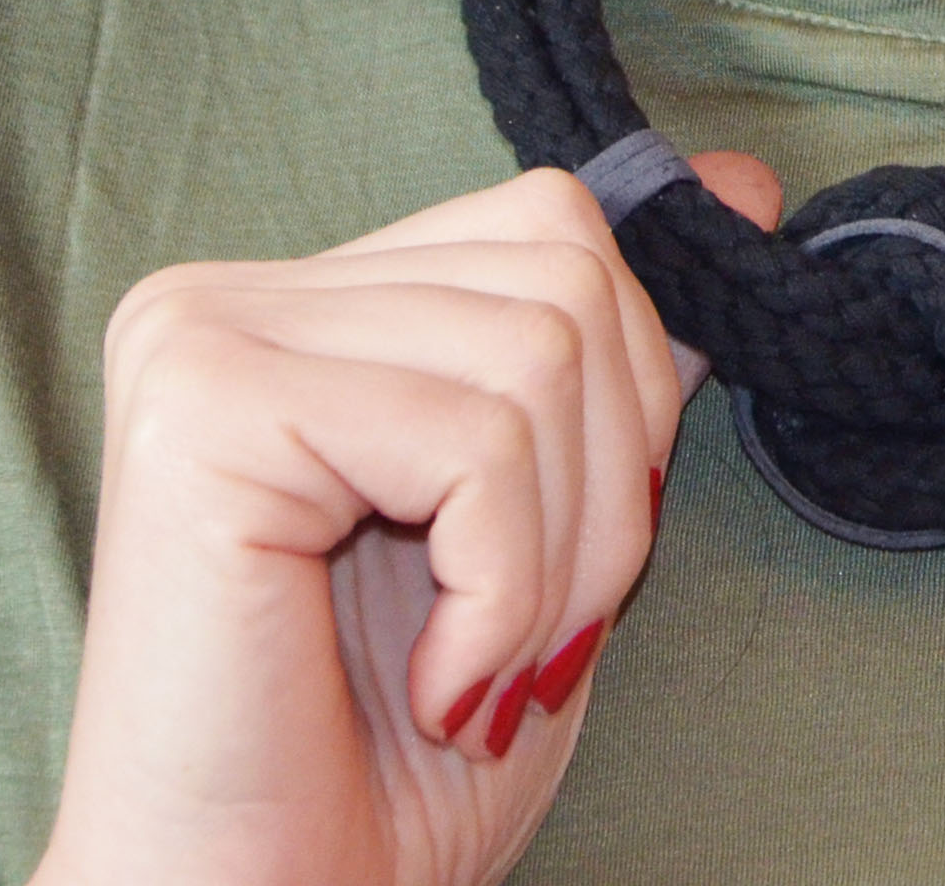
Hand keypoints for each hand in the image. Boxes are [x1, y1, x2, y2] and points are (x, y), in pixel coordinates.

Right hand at [36, 150, 779, 885]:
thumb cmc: (392, 764)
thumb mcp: (553, 529)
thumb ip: (621, 358)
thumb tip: (740, 181)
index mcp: (303, 304)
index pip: (553, 227)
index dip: (624, 398)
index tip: (561, 566)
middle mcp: (232, 294)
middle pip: (561, 271)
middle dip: (604, 483)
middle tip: (529, 640)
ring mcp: (203, 337)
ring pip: (534, 352)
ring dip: (555, 558)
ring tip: (480, 669)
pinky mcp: (204, 408)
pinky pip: (469, 438)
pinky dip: (501, 588)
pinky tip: (437, 679)